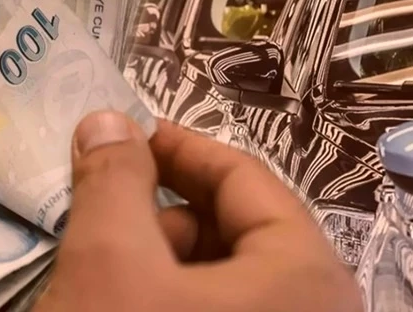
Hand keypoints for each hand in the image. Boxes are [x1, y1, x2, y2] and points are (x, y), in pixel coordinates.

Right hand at [35, 111, 362, 311]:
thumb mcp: (111, 266)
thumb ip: (114, 183)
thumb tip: (109, 119)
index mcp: (304, 270)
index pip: (242, 176)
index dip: (177, 146)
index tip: (122, 133)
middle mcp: (315, 304)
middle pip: (233, 227)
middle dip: (160, 211)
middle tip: (98, 208)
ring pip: (220, 275)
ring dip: (159, 259)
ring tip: (103, 268)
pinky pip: (219, 308)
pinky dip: (170, 296)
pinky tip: (125, 302)